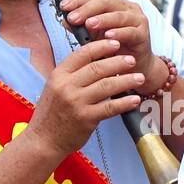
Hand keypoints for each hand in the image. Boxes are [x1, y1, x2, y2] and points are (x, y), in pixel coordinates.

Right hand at [25, 37, 146, 157]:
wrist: (43, 140)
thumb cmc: (51, 114)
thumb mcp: (55, 88)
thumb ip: (72, 75)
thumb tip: (97, 61)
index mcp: (59, 75)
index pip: (82, 54)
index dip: (101, 46)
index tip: (115, 43)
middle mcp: (66, 86)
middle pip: (97, 68)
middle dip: (118, 62)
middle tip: (131, 60)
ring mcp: (76, 102)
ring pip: (107, 86)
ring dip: (126, 80)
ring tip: (139, 77)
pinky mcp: (86, 118)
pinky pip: (110, 107)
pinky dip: (125, 102)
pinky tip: (135, 99)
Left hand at [60, 0, 164, 92]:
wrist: (135, 66)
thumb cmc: (115, 48)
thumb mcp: (94, 36)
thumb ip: (82, 27)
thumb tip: (65, 20)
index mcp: (114, 4)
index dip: (78, 0)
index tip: (63, 6)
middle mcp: (126, 8)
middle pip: (106, 3)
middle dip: (87, 9)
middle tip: (73, 17)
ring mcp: (137, 19)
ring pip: (119, 15)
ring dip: (103, 19)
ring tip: (89, 24)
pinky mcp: (143, 34)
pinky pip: (130, 31)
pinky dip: (119, 33)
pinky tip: (108, 35)